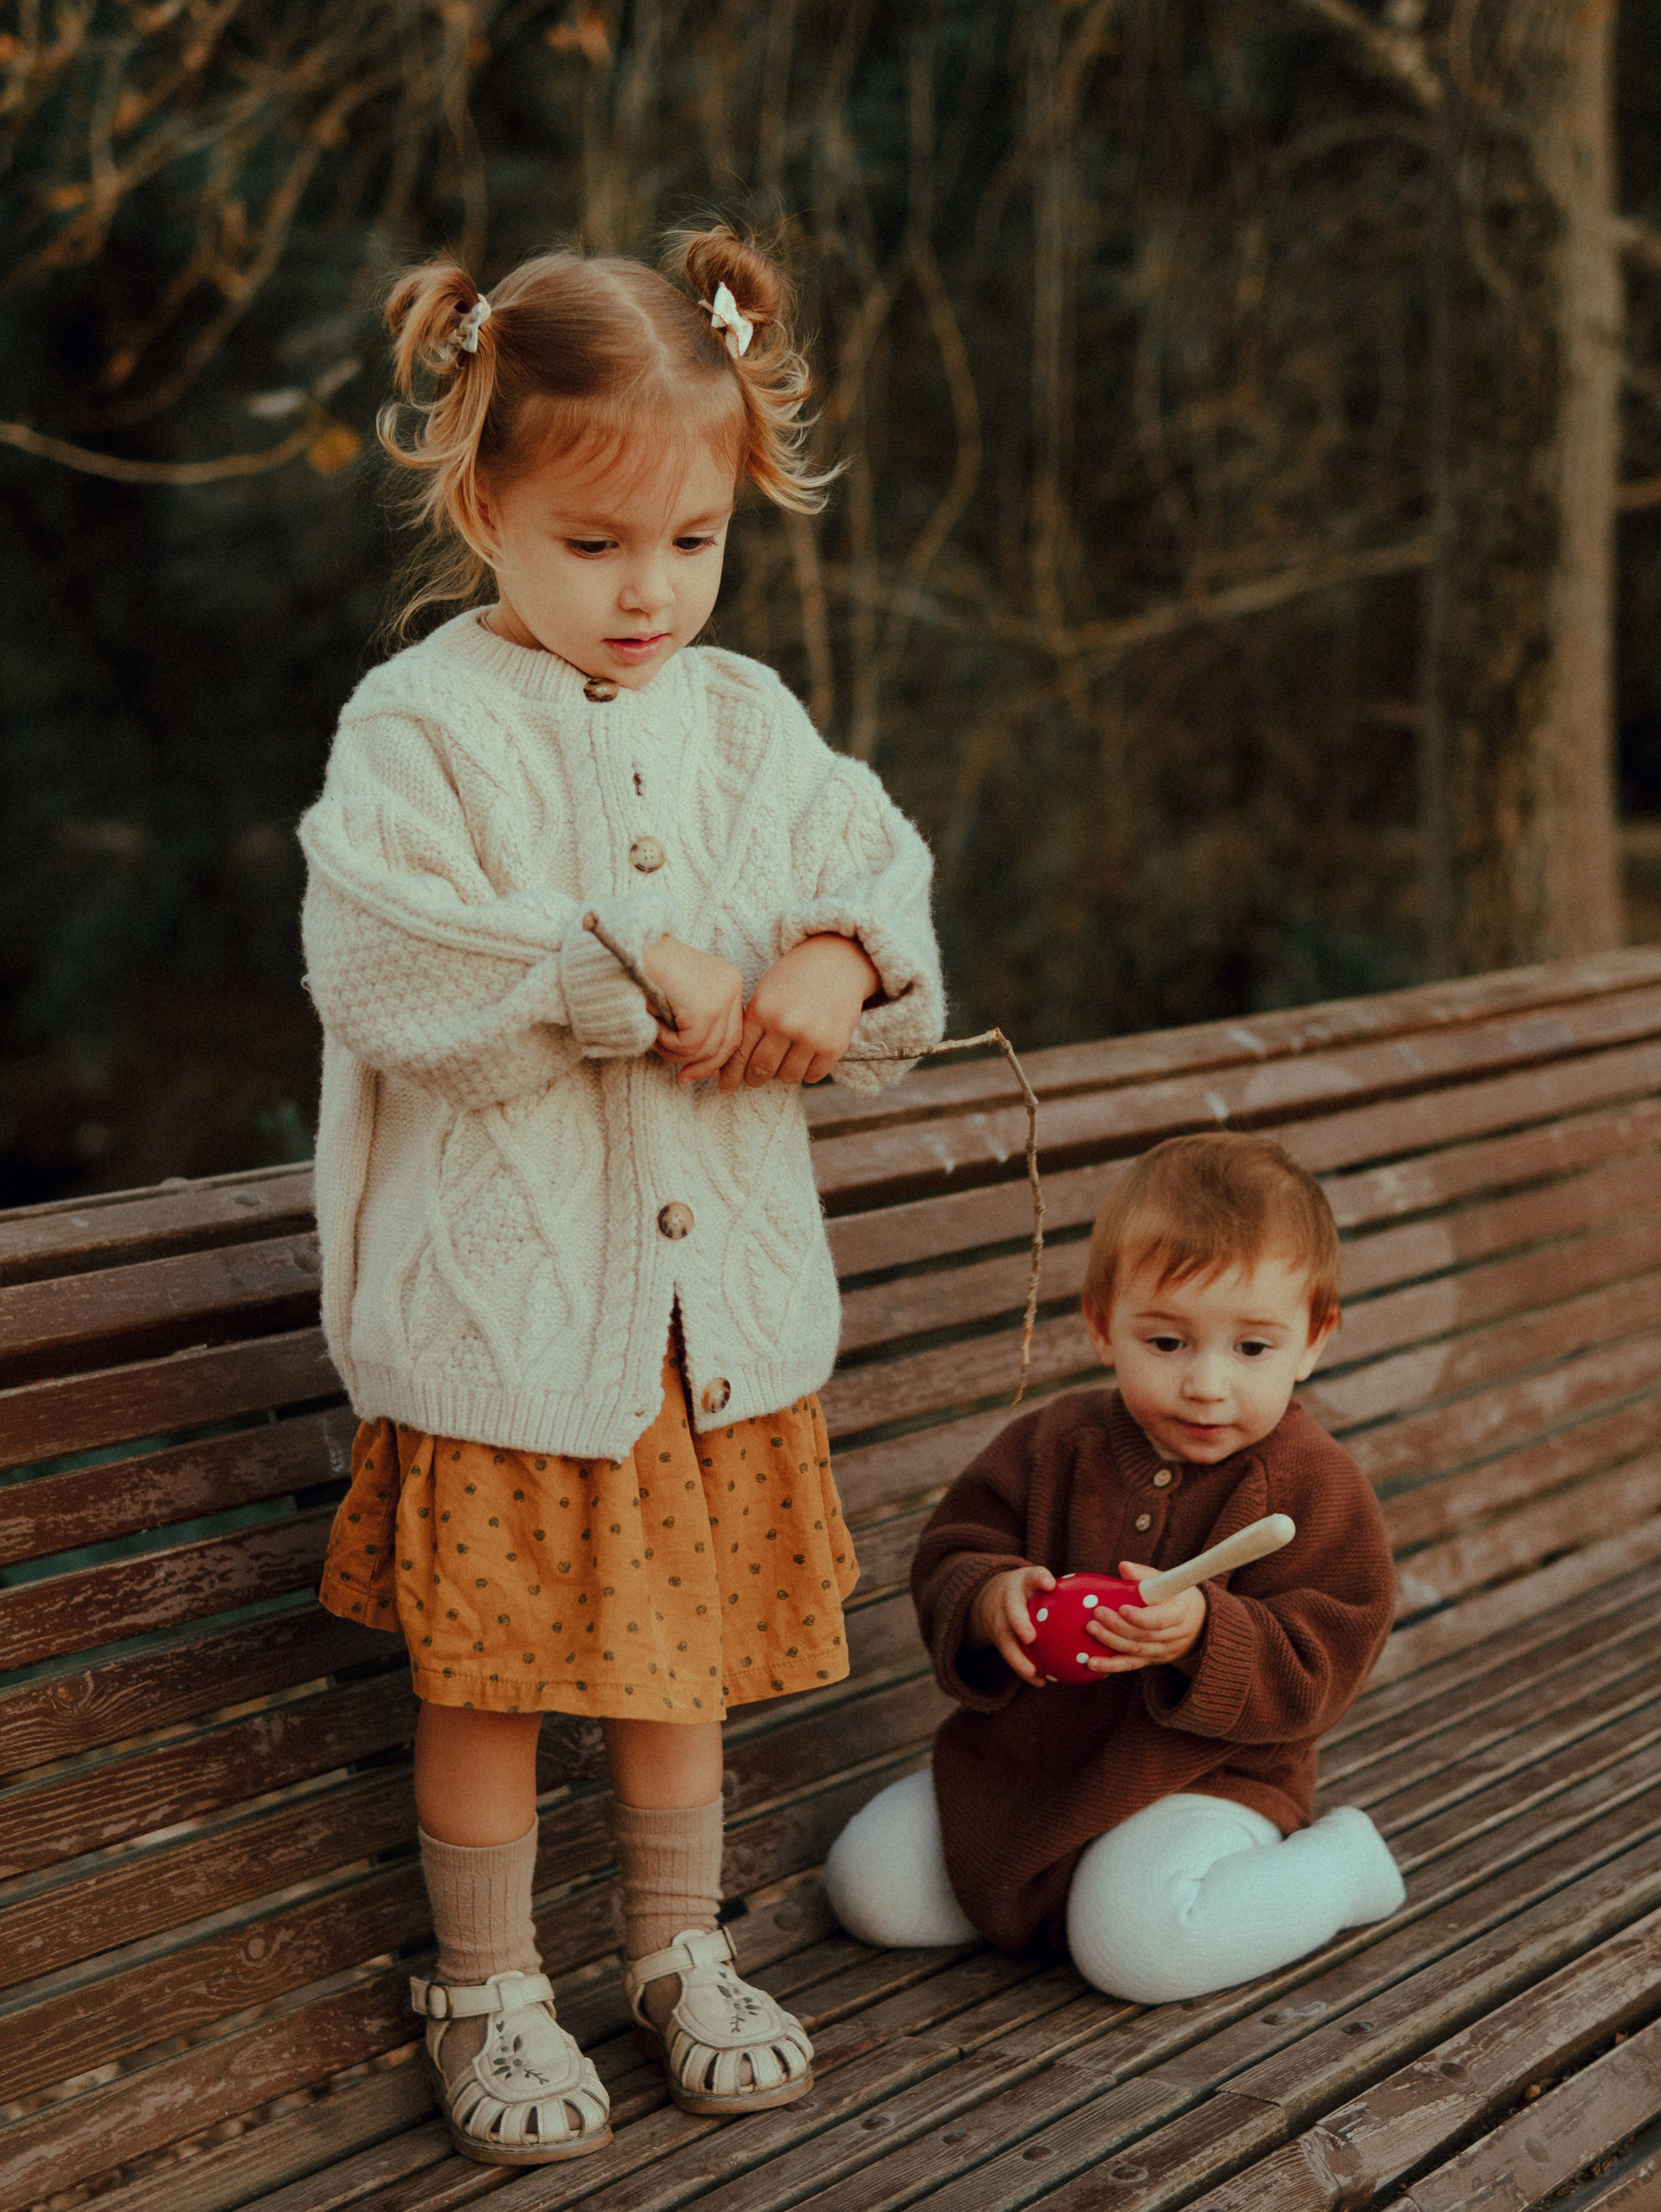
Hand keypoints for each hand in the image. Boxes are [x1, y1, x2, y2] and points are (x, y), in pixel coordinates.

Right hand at [641, 936, 743, 1082]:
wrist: (628, 947)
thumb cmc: (647, 974)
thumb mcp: (681, 1002)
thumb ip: (700, 1030)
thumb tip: (714, 1071)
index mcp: (729, 982)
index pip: (735, 1032)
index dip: (717, 1058)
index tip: (700, 1073)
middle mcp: (731, 986)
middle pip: (728, 1045)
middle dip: (703, 1067)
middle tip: (683, 1078)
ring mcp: (721, 996)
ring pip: (706, 1050)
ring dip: (676, 1053)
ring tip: (657, 1036)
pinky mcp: (705, 1008)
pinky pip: (688, 1045)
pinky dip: (666, 1042)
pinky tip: (655, 1023)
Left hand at [719, 934, 879, 1090]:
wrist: (836, 962)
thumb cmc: (794, 978)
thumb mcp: (764, 992)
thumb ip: (751, 1024)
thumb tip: (734, 1064)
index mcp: (762, 1010)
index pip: (740, 1054)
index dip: (731, 1075)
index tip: (726, 1088)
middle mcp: (785, 1024)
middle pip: (762, 1069)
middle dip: (755, 1078)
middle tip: (754, 1080)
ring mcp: (811, 1036)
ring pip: (788, 1076)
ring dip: (783, 1074)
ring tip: (784, 1062)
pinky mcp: (834, 1045)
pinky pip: (813, 1075)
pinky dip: (807, 1072)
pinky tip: (805, 1059)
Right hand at [968, 1565, 1055, 1686]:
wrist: (990, 1595)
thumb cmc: (1028, 1591)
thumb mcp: (1036, 1582)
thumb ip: (1061, 1591)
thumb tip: (1104, 1602)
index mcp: (1022, 1582)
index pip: (1032, 1575)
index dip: (1039, 1578)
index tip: (1050, 1583)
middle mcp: (1008, 1600)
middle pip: (1012, 1609)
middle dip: (1019, 1622)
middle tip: (1030, 1637)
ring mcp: (999, 1620)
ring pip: (1005, 1639)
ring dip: (1018, 1657)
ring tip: (1032, 1671)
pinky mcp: (997, 1638)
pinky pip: (1009, 1655)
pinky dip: (1024, 1669)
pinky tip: (1040, 1682)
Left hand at [1084, 1561, 1206, 1673]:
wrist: (1197, 1622)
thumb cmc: (1176, 1596)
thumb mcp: (1167, 1581)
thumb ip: (1144, 1574)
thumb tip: (1123, 1567)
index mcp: (1180, 1613)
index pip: (1160, 1620)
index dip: (1140, 1617)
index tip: (1121, 1608)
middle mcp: (1174, 1636)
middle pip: (1144, 1636)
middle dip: (1117, 1626)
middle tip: (1097, 1614)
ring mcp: (1163, 1651)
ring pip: (1135, 1651)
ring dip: (1111, 1642)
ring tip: (1091, 1629)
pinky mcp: (1151, 1660)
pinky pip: (1130, 1665)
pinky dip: (1111, 1665)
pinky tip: (1092, 1663)